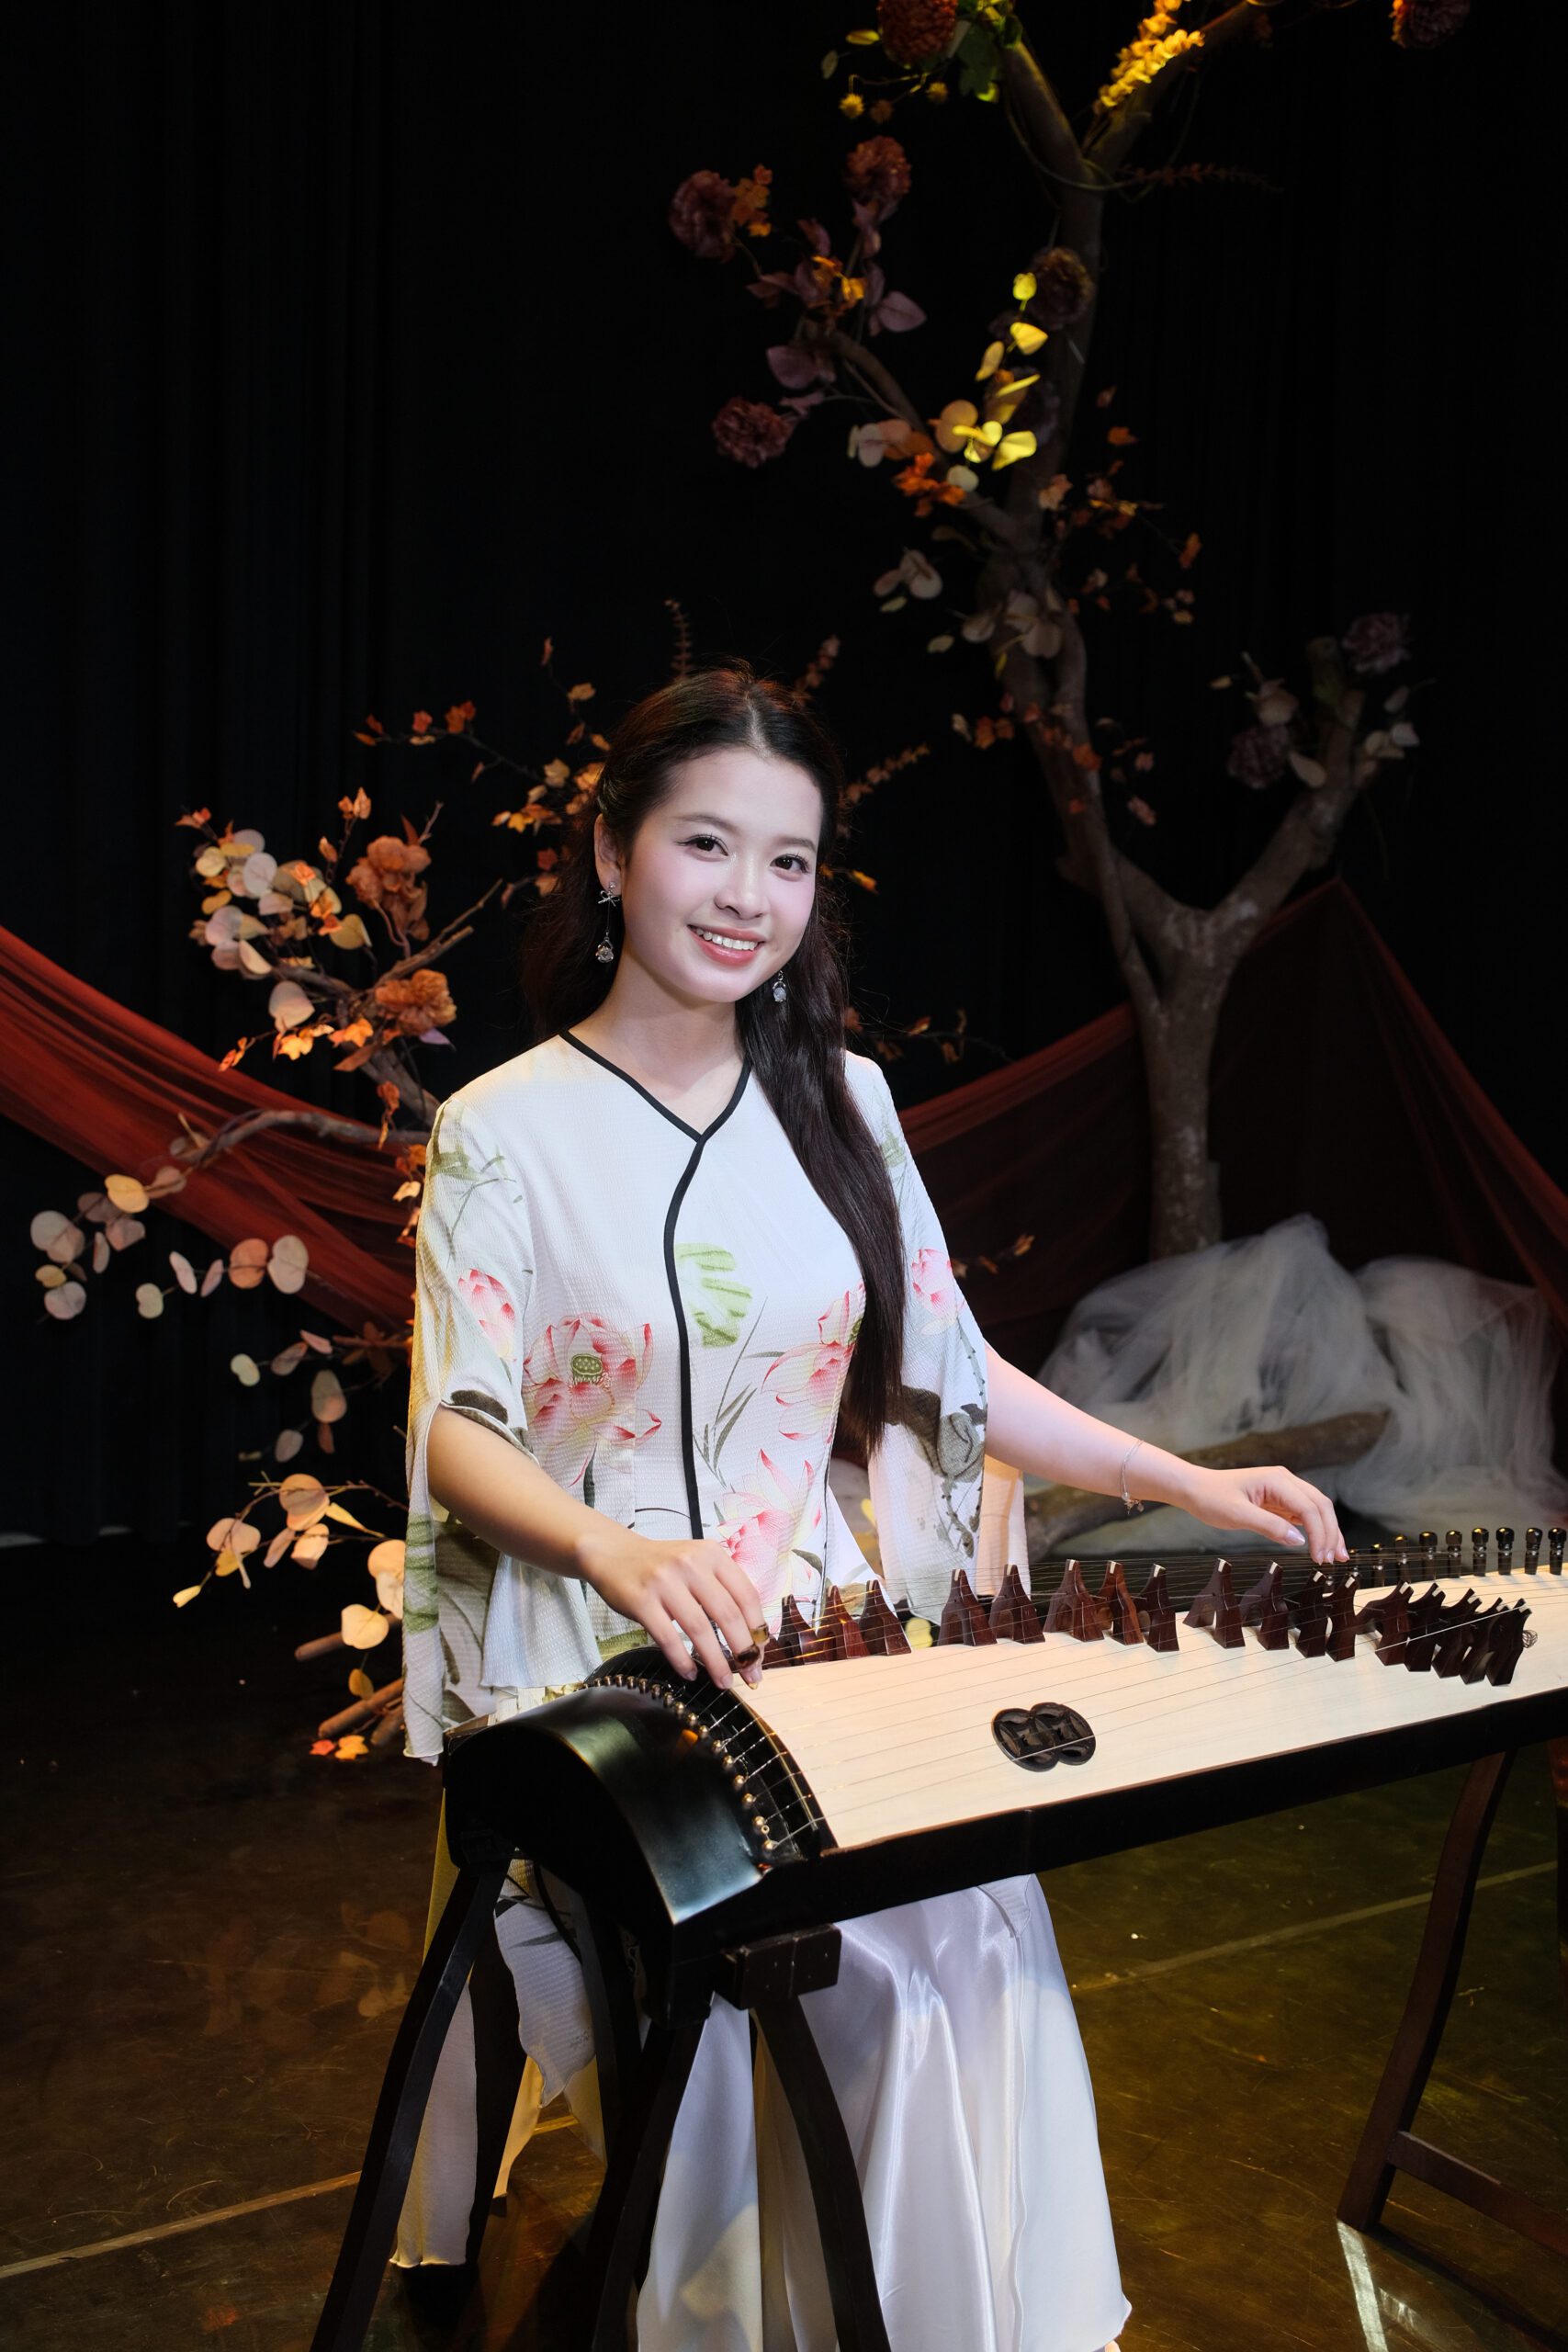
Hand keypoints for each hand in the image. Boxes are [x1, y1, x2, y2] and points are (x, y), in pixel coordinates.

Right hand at [575, 1525, 766, 1687]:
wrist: (614, 1554)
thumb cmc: (662, 1566)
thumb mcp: (697, 1564)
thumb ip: (721, 1589)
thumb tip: (751, 1637)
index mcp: (712, 1554)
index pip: (747, 1595)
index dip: (758, 1629)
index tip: (760, 1654)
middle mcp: (691, 1564)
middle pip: (728, 1614)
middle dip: (744, 1651)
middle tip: (751, 1676)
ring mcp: (664, 1582)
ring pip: (700, 1630)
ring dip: (716, 1662)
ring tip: (724, 1681)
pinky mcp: (642, 1601)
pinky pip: (668, 1638)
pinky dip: (682, 1661)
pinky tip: (691, 1674)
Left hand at [1178, 1465, 1347, 1563]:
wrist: (1194, 1488)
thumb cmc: (1211, 1497)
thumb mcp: (1237, 1514)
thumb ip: (1269, 1526)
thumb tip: (1299, 1541)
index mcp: (1277, 1480)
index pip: (1310, 1507)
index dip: (1320, 1533)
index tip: (1320, 1557)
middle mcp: (1285, 1481)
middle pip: (1321, 1506)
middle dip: (1331, 1532)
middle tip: (1335, 1560)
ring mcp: (1284, 1490)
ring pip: (1316, 1509)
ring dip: (1328, 1531)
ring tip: (1335, 1555)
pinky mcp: (1279, 1500)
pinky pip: (1304, 1514)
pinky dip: (1314, 1529)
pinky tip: (1319, 1544)